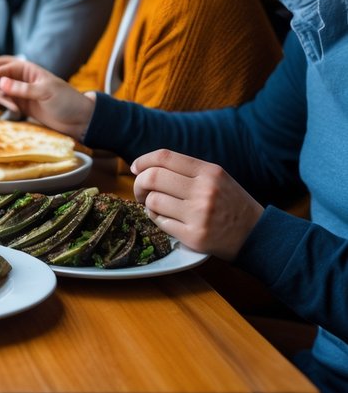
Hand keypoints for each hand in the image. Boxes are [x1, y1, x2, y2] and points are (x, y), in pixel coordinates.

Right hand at [0, 56, 94, 139]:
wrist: (78, 119)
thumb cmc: (67, 101)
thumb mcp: (46, 92)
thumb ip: (23, 88)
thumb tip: (1, 83)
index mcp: (28, 69)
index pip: (2, 66)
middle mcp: (20, 77)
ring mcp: (19, 91)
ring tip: (13, 108)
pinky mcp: (19, 103)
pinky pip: (3, 100)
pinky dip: (4, 105)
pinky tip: (16, 111)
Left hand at [130, 149, 263, 259]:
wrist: (258, 236)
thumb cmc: (231, 204)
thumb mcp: (217, 179)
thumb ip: (188, 171)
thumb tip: (146, 166)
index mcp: (210, 172)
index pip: (165, 157)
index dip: (143, 160)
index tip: (135, 168)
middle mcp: (204, 190)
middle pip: (153, 177)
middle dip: (139, 184)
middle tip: (141, 192)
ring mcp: (199, 214)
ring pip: (153, 201)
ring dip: (148, 204)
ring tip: (156, 206)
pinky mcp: (194, 236)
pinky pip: (160, 222)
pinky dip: (157, 219)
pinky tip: (166, 219)